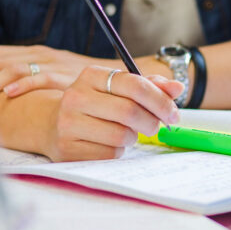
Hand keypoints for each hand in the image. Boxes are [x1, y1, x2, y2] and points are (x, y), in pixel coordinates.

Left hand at [0, 44, 118, 98]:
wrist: (118, 79)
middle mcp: (40, 54)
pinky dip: (22, 84)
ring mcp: (53, 63)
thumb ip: (34, 75)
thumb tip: (3, 88)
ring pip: (13, 67)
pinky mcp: (66, 75)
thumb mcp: (56, 73)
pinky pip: (40, 77)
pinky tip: (9, 93)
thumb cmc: (84, 81)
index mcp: (34, 52)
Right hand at [41, 66, 182, 161]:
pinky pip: (109, 154)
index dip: (161, 101)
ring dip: (132, 137)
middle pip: (130, 112)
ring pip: (121, 135)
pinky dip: (118, 151)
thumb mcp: (120, 89)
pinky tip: (109, 144)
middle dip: (151, 122)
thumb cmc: (97, 105)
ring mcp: (68, 124)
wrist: (52, 123)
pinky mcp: (68, 149)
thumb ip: (150, 86)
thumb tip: (177, 88)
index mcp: (92, 76)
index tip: (174, 114)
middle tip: (155, 126)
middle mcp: (76, 96)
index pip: (135, 85)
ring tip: (125, 132)